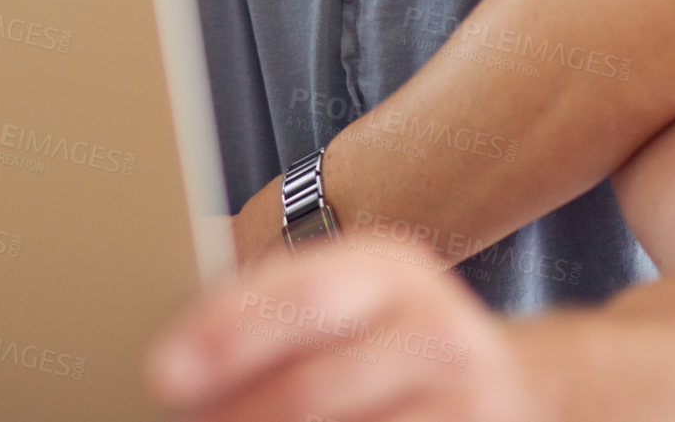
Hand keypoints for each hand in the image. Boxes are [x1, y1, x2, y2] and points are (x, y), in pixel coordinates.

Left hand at [145, 242, 533, 420]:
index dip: (227, 333)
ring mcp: (463, 402)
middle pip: (314, 386)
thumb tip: (177, 340)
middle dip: (234, 415)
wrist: (512, 392)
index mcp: (391, 267)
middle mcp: (434, 329)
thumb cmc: (391, 342)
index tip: (161, 368)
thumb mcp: (349, 299)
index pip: (301, 297)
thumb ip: (273, 305)